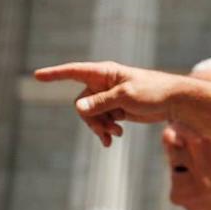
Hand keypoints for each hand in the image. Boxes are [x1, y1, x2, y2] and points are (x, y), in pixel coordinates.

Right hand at [34, 61, 187, 146]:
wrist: (174, 102)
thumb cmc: (153, 92)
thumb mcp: (125, 97)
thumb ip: (101, 103)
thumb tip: (78, 107)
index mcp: (105, 73)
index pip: (74, 71)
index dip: (55, 74)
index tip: (36, 75)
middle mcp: (103, 83)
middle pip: (81, 103)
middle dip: (90, 119)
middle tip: (107, 131)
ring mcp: (108, 97)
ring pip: (90, 115)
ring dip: (99, 127)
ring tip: (114, 135)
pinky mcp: (116, 109)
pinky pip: (101, 120)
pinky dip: (105, 129)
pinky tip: (114, 137)